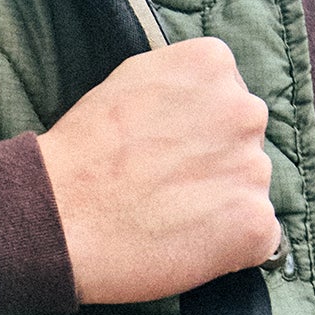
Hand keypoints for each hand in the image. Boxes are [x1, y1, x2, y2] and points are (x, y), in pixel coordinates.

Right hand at [39, 37, 280, 304]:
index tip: (167, 152)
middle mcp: (245, 109)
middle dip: (216, 166)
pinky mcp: (255, 224)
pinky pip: (257, 239)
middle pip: (245, 143)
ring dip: (222, 207)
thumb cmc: (80, 154)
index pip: (228, 98)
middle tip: (167, 189)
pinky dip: (229, 249)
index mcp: (213, 65)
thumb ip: (179, 87)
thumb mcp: (129, 81)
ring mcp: (255, 168)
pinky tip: (185, 245)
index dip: (198, 132)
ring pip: (251, 191)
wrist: (57, 218)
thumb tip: (203, 106)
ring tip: (169, 219)